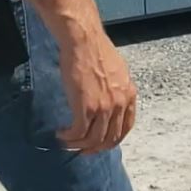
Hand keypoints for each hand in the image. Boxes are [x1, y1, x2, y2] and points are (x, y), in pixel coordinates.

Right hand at [55, 29, 137, 153]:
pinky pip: (78, 133)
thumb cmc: (95, 50)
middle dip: (95, 148)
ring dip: (78, 145)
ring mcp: (104, 107)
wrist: (83, 40)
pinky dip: (69, 137)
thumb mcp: (116, 71)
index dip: (111, 140)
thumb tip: (109, 102)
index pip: (125, 128)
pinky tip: (61, 134)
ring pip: (93, 140)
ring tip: (67, 141)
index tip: (100, 143)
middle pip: (110, 139)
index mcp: (129, 95)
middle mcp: (120, 104)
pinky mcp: (86, 107)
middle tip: (81, 150)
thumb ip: (116, 89)